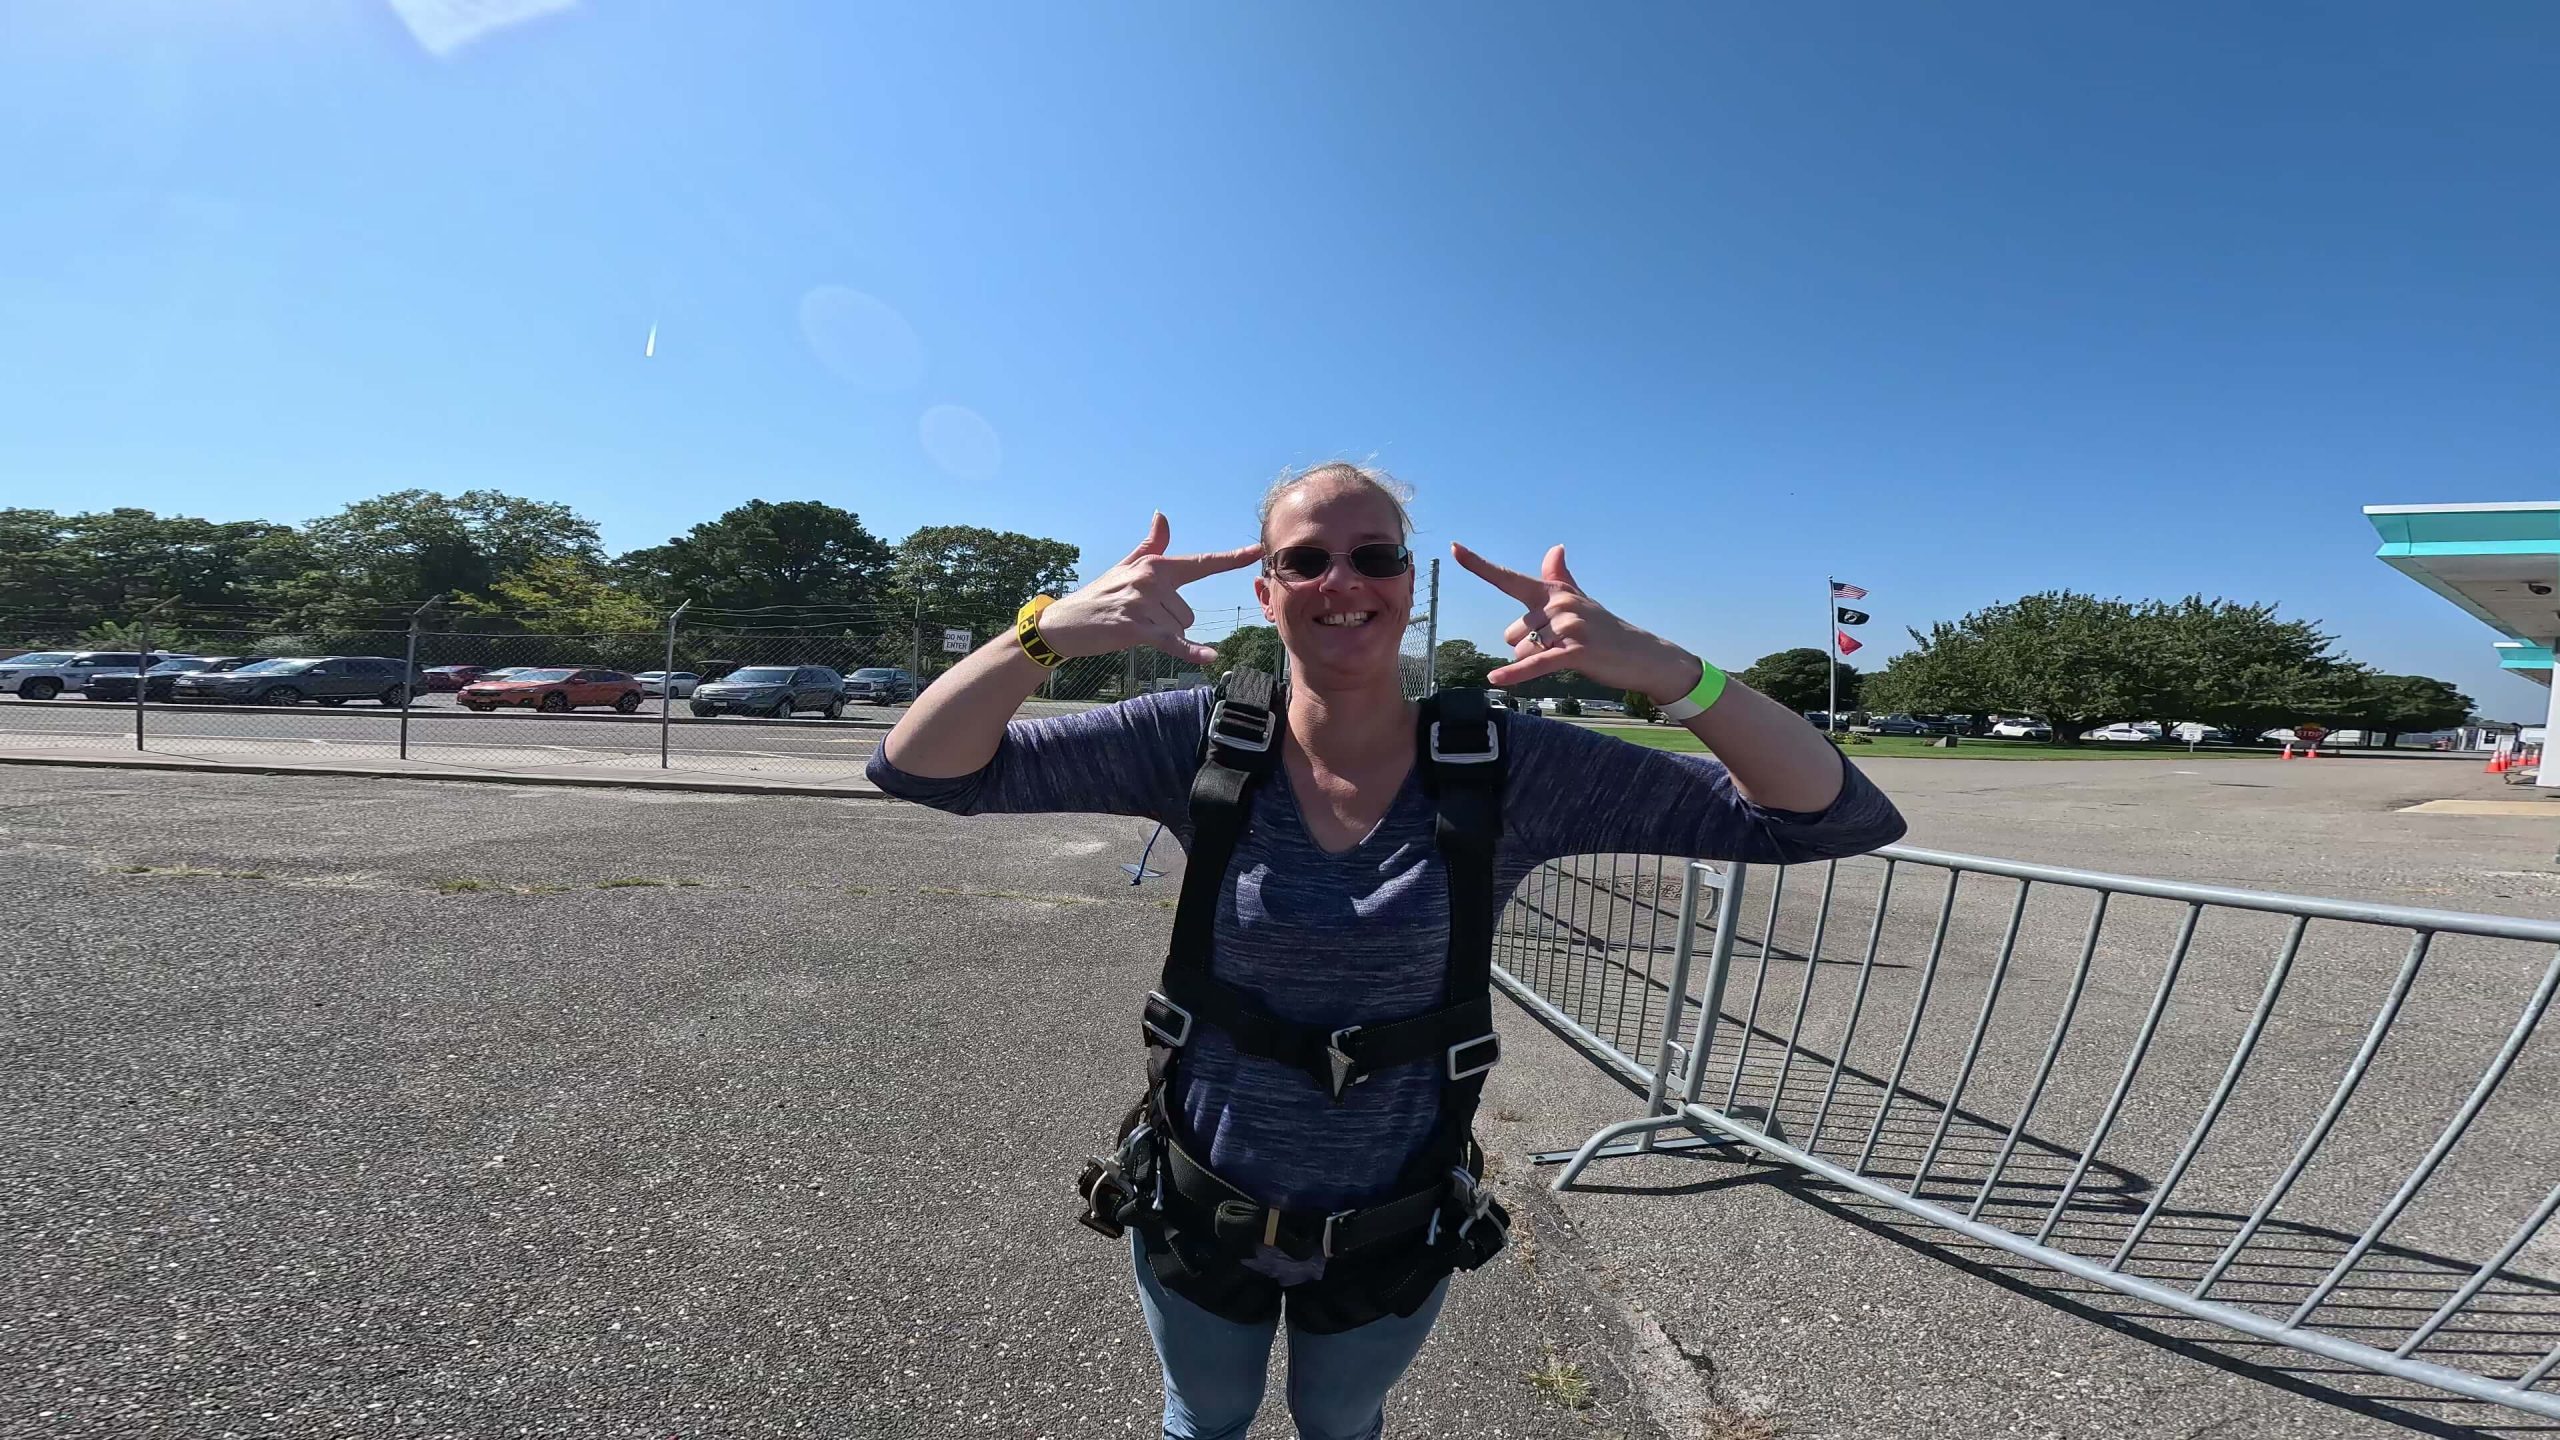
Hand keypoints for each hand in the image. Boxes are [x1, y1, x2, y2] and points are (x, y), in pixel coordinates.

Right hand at [1038, 513, 1262, 665]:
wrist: (1064, 623)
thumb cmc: (1100, 595)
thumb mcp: (1126, 567)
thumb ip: (1151, 545)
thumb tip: (1162, 516)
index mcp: (1155, 565)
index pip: (1200, 563)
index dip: (1231, 558)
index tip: (1256, 551)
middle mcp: (1151, 580)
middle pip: (1189, 612)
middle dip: (1170, 622)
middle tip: (1139, 618)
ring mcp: (1143, 604)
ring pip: (1180, 628)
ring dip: (1162, 634)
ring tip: (1133, 626)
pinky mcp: (1135, 628)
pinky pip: (1172, 642)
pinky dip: (1190, 652)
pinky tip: (1209, 658)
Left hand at [1450, 541, 1698, 698]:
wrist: (1642, 654)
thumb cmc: (1606, 629)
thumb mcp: (1580, 600)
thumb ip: (1560, 577)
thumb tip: (1555, 547)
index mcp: (1553, 592)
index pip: (1509, 578)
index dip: (1479, 564)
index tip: (1454, 548)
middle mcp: (1557, 604)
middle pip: (1511, 635)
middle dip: (1527, 648)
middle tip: (1559, 648)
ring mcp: (1567, 627)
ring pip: (1522, 652)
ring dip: (1537, 662)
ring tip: (1567, 657)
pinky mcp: (1575, 652)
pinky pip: (1536, 664)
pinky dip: (1516, 674)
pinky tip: (1495, 679)